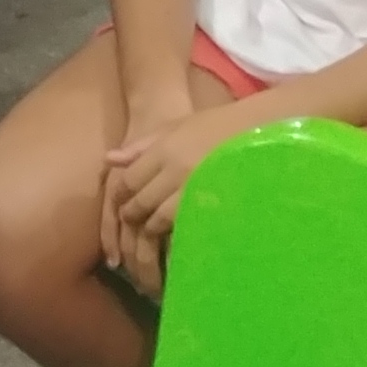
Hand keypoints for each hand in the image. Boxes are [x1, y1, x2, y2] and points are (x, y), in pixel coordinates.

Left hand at [97, 94, 229, 292]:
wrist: (257, 128)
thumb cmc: (214, 125)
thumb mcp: (174, 127)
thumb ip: (141, 146)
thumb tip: (109, 160)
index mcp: (165, 150)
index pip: (129, 180)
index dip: (121, 196)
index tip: (120, 204)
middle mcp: (176, 171)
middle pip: (141, 202)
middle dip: (132, 216)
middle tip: (131, 224)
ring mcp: (195, 190)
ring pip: (159, 220)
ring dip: (150, 229)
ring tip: (150, 235)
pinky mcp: (213, 206)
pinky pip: (184, 227)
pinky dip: (174, 236)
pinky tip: (172, 241)